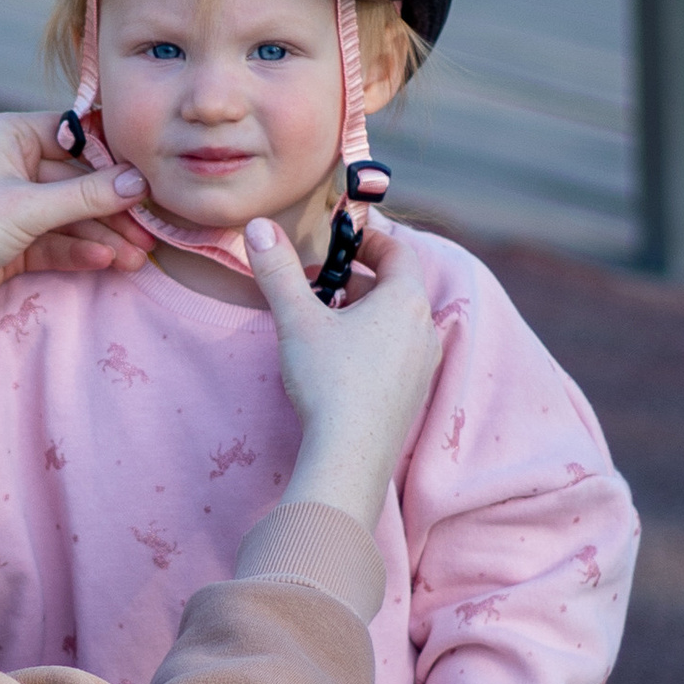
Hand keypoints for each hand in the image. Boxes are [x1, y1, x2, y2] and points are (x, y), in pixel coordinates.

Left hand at [0, 113, 156, 326]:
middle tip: (151, 231)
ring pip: (69, 217)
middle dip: (113, 209)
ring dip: (102, 236)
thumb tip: (139, 182)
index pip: (75, 136)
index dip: (113, 158)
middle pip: (77, 182)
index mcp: (9, 137)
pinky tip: (107, 261)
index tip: (149, 178)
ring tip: (137, 256)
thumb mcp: (25, 206)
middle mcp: (12, 165)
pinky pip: (55, 242)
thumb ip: (85, 195)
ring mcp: (12, 206)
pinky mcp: (11, 243)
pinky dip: (79, 252)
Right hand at [242, 213, 438, 524]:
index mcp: (405, 301)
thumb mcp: (297, 320)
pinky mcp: (414, 397)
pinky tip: (343, 363)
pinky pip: (398, 355)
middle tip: (326, 281)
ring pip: (399, 324)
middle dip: (363, 279)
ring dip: (368, 314)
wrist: (350, 457)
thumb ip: (278, 270)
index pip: (399, 253)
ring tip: (331, 321)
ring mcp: (423, 367)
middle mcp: (424, 330)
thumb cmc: (329, 382)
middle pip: (398, 289)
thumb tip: (259, 226)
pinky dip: (375, 345)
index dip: (371, 241)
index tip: (343, 241)